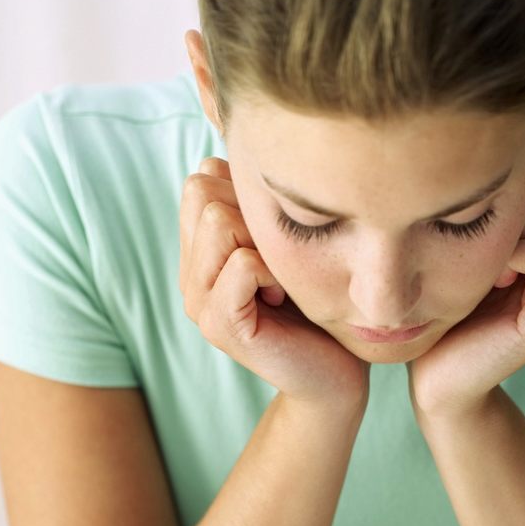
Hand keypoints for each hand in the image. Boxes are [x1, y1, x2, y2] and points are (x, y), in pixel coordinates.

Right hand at [179, 157, 368, 408]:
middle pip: (202, 190)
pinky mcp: (221, 326)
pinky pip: (241, 263)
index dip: (248, 195)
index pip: (201, 178)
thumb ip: (259, 206)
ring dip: (264, 242)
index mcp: (199, 253)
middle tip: (283, 261)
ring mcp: (198, 303)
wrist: (335, 376)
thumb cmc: (320, 307)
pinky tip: (285, 297)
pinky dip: (273, 270)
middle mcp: (189, 275)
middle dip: (253, 214)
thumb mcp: (289, 245)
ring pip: (217, 220)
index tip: (279, 240)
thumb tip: (239, 149)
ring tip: (282, 280)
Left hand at [407, 149, 524, 417]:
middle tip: (483, 233)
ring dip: (516, 222)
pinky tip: (487, 274)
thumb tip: (506, 142)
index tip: (485, 211)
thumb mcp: (470, 240)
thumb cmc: (444, 306)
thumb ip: (499, 202)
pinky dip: (511, 251)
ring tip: (487, 256)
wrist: (436, 379)